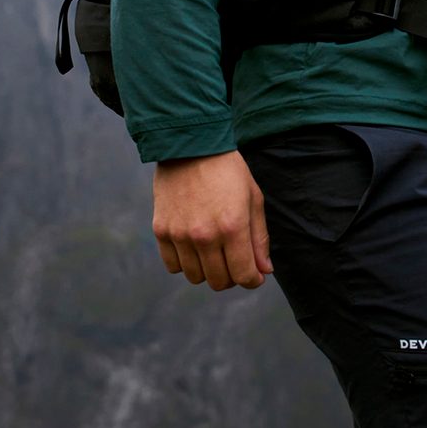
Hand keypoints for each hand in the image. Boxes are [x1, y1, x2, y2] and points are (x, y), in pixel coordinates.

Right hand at [151, 150, 273, 290]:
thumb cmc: (228, 171)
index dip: (253, 280)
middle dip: (232, 276)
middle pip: (220, 281)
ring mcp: (180, 235)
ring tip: (213, 251)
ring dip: (208, 271)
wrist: (191, 146)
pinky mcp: (162, 231)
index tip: (254, 274)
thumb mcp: (253, 199)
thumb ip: (259, 238)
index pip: (244, 275)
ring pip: (196, 277)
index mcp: (233, 227)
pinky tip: (193, 247)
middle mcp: (205, 235)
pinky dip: (185, 263)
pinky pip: (173, 266)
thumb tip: (264, 271)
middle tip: (233, 260)